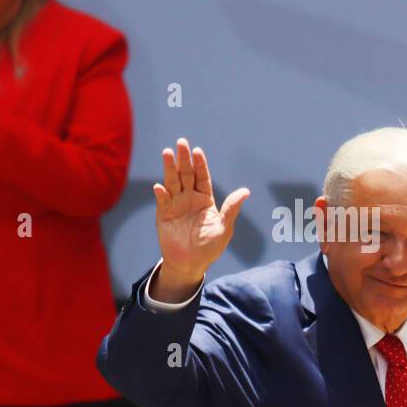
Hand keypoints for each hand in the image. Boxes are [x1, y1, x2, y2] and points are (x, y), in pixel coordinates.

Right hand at [150, 138, 248, 300]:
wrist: (190, 264)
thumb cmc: (209, 247)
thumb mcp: (224, 228)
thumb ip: (231, 209)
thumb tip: (246, 191)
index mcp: (204, 199)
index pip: (202, 177)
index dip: (200, 164)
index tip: (198, 151)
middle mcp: (189, 198)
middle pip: (186, 174)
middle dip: (184, 158)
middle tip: (181, 142)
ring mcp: (175, 204)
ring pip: (172, 182)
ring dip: (169, 168)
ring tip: (167, 152)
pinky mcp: (163, 214)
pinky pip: (162, 201)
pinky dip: (161, 193)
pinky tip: (160, 187)